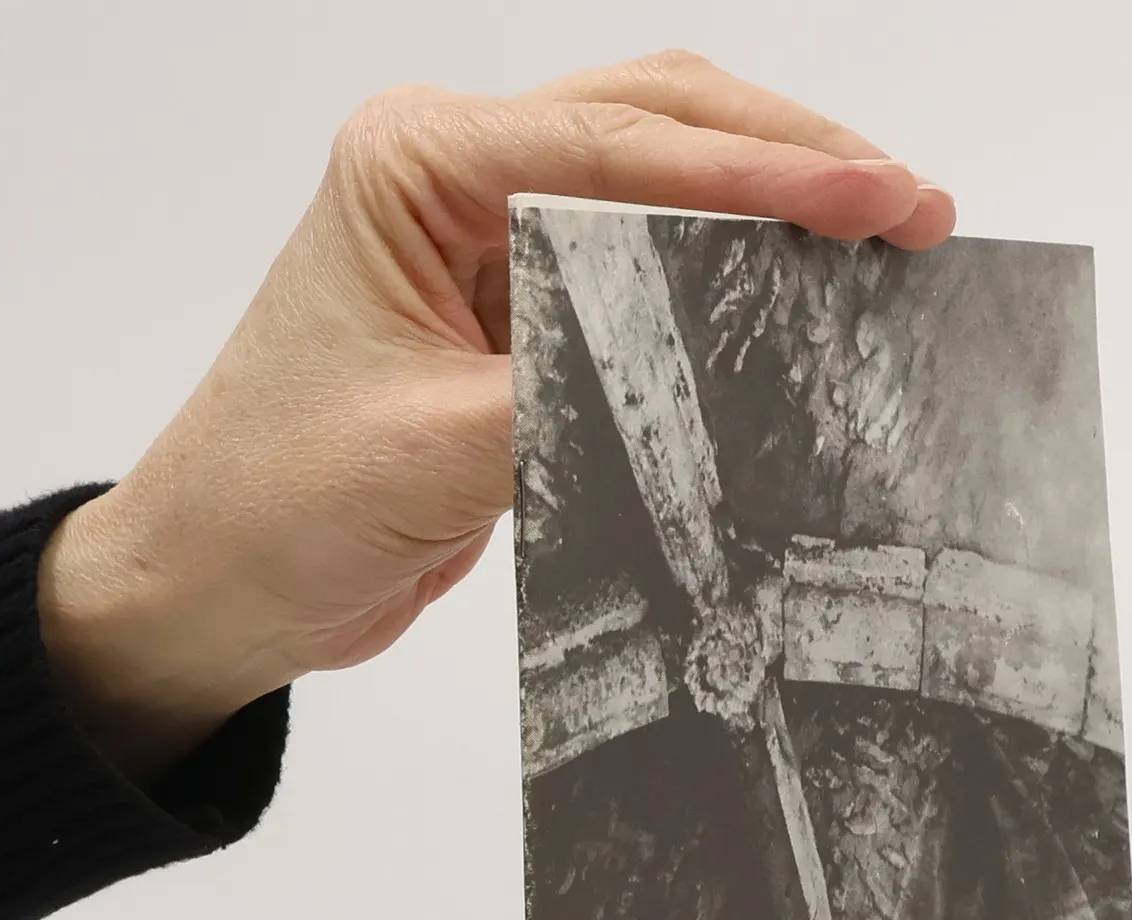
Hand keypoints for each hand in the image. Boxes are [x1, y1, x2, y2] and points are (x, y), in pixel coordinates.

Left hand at [37, 51, 955, 781]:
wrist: (218, 584)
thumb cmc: (275, 502)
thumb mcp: (437, 450)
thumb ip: (574, 393)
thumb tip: (716, 363)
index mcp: (415, 167)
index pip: (619, 146)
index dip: (764, 174)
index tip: (875, 202)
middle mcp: (458, 178)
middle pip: (658, 123)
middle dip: (795, 158)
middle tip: (913, 207)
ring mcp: (495, 244)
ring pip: (664, 182)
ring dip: (775, 199)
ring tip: (888, 233)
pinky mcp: (524, 318)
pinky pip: (650, 277)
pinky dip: (733, 278)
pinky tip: (806, 298)